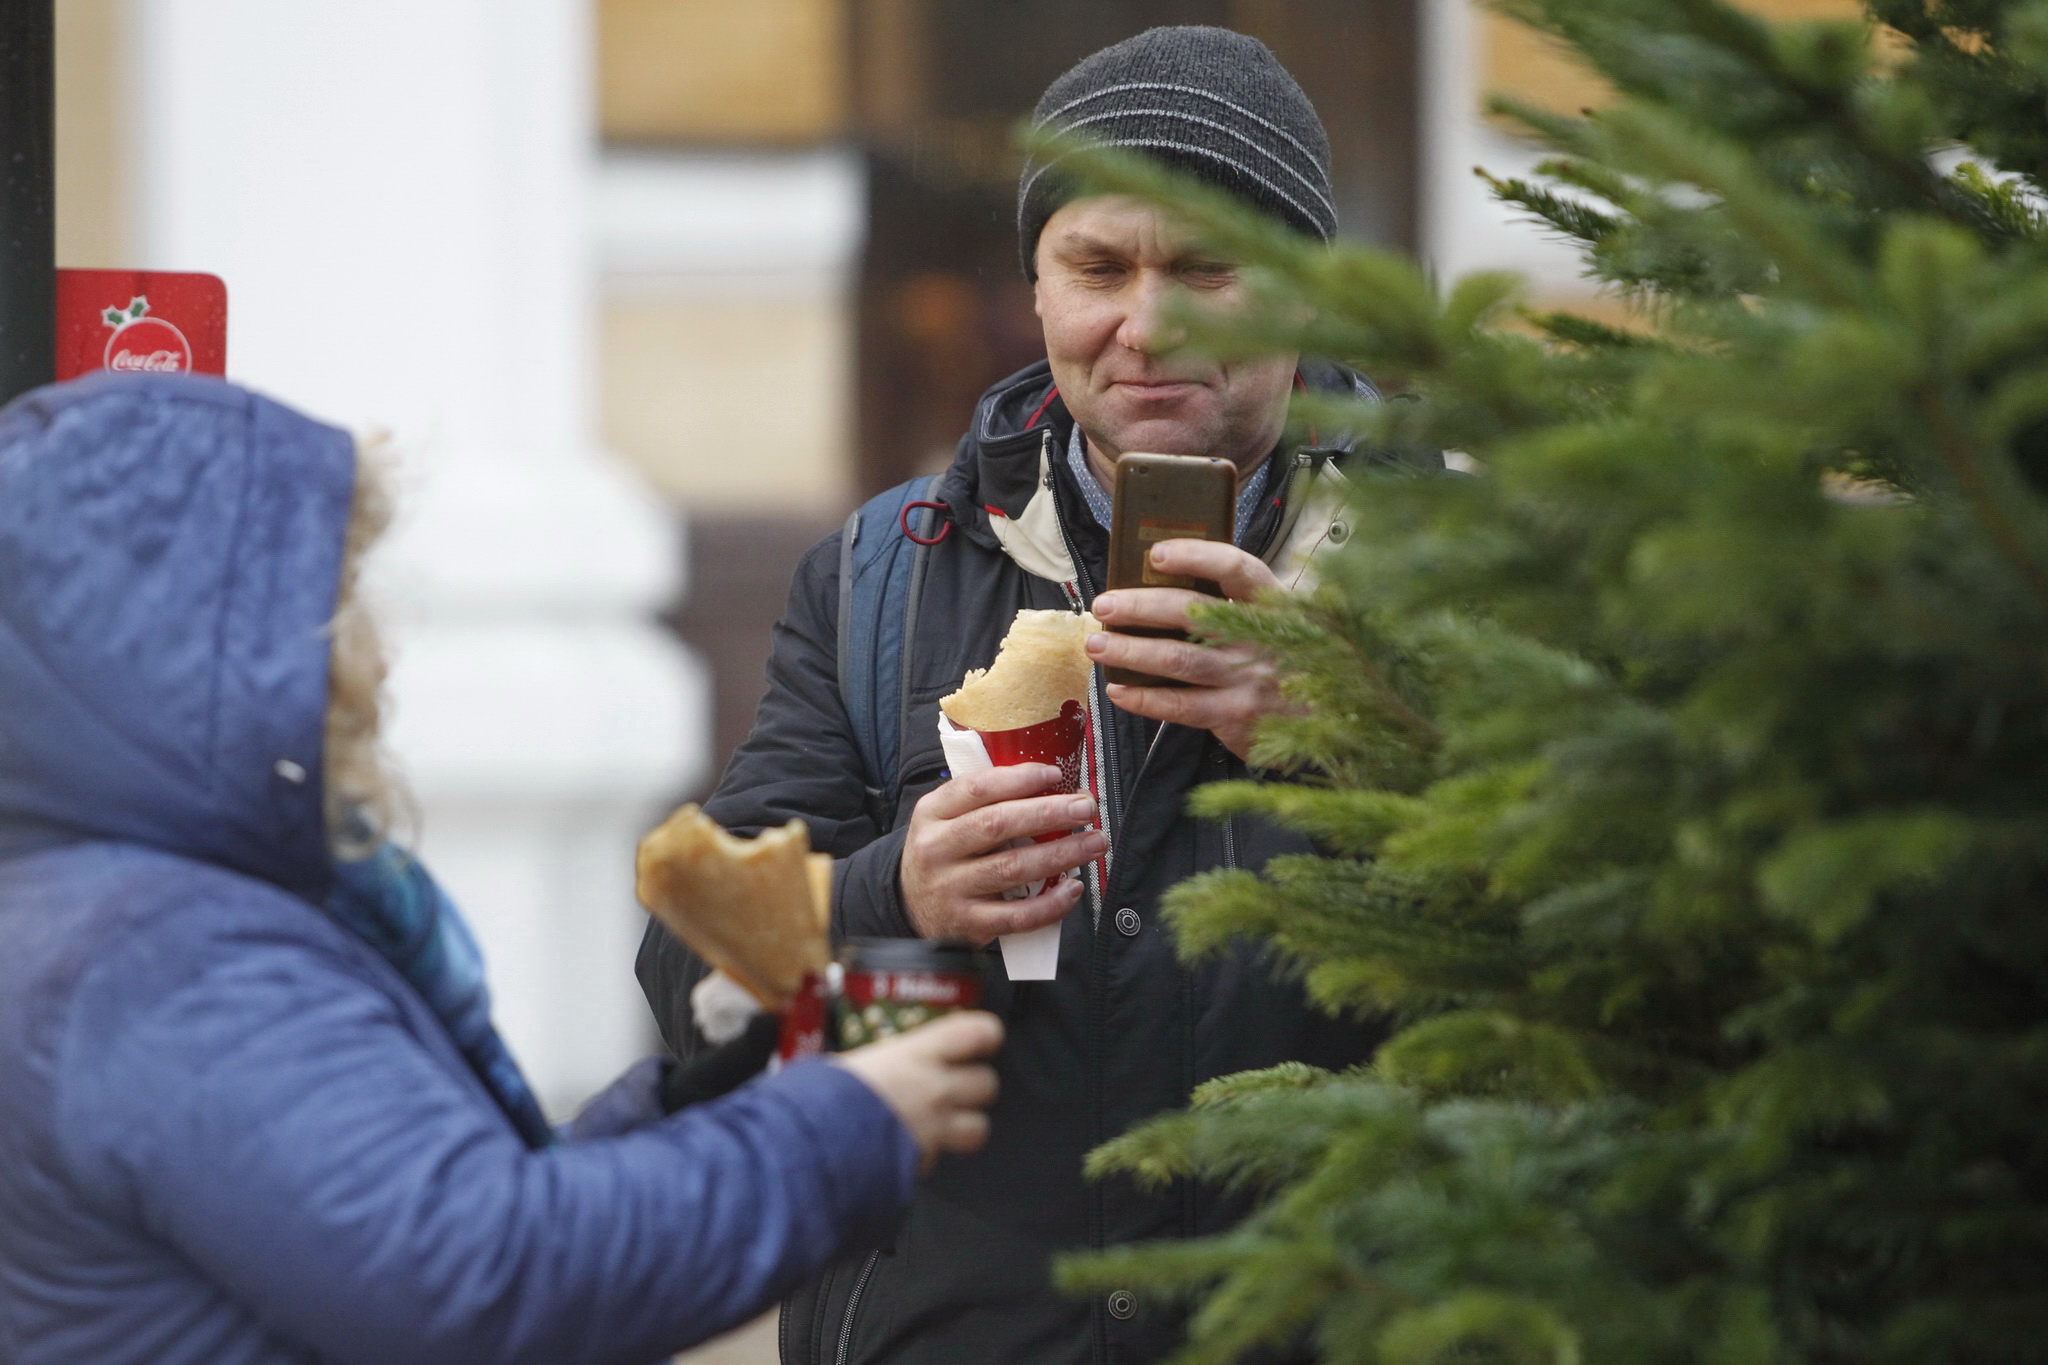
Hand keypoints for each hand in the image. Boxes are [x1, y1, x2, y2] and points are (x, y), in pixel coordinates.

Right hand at [833, 1011, 1003, 1168]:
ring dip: (964, 1128)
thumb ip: (870, 1064)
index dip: (984, 1036)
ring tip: (941, 1125)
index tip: (978, 1040)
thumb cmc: (820, 1099)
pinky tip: (904, 1152)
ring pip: (978, 1130)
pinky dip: (926, 1158)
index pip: (978, 1033)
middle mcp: (934, 1089)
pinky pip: (937, 1160)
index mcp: (916, 1054)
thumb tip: (860, 1067)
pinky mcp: (923, 1164)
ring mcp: (933, 1130)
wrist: (811, 1146)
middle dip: (975, 1088)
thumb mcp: (846, 1063)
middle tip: (955, 1087)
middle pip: (987, 1084)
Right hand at [900, 763, 1103, 943]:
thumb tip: (1052, 786)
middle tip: (1085, 807)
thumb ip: (983, 800)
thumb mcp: (945, 818)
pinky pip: (1016, 915)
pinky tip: (1072, 889)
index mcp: (932, 813)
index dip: (1018, 779)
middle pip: (997, 824)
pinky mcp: (968, 923)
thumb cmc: (944, 853)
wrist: (910, 907)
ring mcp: (951, 888)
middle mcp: (937, 849)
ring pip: (1012, 867)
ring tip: (1094, 843)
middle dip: (1048, 813)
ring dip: (1061, 854)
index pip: (976, 788)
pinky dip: (1049, 904)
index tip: (1054, 774)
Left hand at [1086, 538, 1295, 760]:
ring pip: (1178, 659)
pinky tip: (1118, 690)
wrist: (1332, 719)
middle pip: (1193, 612)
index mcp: (1274, 603)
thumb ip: (1237, 601)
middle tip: (1104, 605)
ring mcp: (1249, 678)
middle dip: (1141, 606)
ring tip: (1096, 644)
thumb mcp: (1279, 620)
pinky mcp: (1235, 715)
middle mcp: (1262, 638)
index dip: (1195, 557)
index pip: (1236, 568)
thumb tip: (1163, 579)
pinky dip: (1144, 698)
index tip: (1154, 554)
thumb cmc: (1288, 659)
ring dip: (1130, 651)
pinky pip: (1180, 705)